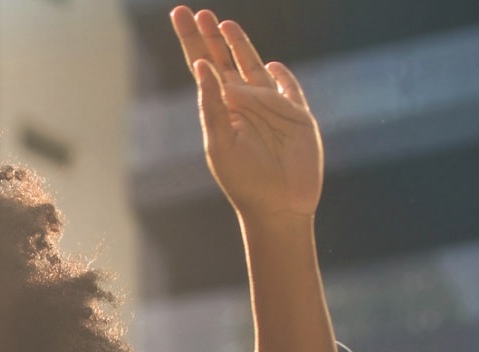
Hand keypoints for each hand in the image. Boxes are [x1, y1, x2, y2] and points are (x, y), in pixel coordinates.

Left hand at [170, 6, 322, 222]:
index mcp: (220, 109)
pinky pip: (290, 90)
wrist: (279, 206)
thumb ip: (212, 104)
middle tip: (198, 12)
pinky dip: (282, 77)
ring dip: (240, 45)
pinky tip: (271, 65)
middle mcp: (243, 104)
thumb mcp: (220, 141)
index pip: (203, 67)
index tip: (180, 14)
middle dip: (211, 37)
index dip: (192, 41)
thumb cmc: (244, 180)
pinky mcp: (298, 116)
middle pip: (225, 61)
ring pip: (254, 67)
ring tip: (224, 24)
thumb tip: (202, 66)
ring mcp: (272, 108)